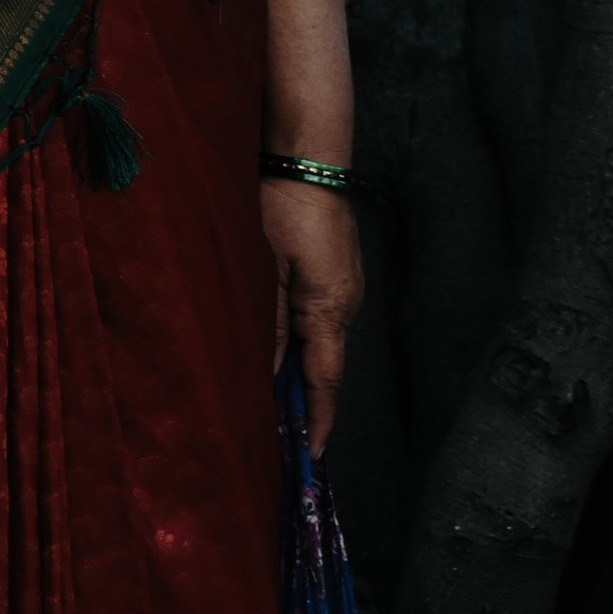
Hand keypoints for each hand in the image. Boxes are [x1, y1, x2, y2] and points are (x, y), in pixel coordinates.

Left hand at [261, 174, 360, 454]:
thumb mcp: (266, 266)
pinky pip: (321, 317)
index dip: (316, 419)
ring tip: (273, 398)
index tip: (310, 456)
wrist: (308, 157)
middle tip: (280, 436)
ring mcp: (346, 285)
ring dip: (300, 369)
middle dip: (304, 400)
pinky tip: (280, 345)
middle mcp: (347, 303)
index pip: (325, 379)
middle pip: (325, 364)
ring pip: (321, 340)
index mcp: (331, 308)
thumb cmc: (283, 206)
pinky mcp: (338, 271)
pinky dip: (302, 340)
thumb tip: (266, 374)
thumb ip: (268, 322)